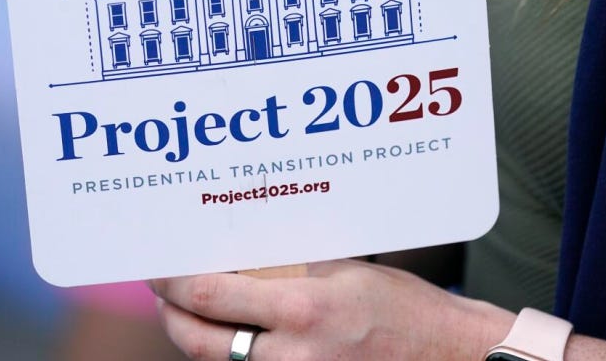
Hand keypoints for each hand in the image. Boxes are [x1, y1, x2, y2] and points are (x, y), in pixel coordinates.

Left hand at [149, 259, 513, 359]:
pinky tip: (232, 335)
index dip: (172, 283)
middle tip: (163, 290)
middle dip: (171, 315)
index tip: (157, 266)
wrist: (448, 356)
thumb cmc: (402, 307)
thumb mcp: (343, 271)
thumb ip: (286, 268)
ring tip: (191, 309)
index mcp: (304, 310)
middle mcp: (293, 357)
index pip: (210, 298)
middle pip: (200, 343)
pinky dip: (232, 357)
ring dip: (197, 337)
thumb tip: (233, 255)